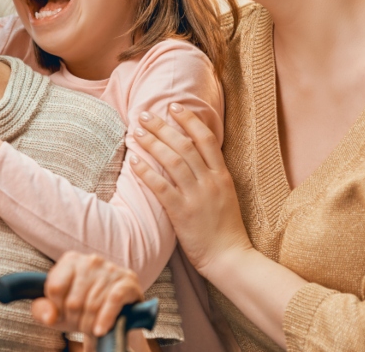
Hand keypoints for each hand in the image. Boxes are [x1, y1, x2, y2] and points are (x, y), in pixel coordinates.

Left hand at [31, 251, 143, 339]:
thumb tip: (49, 316)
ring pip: (92, 305)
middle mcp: (91, 261)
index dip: (57, 308)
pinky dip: (105, 318)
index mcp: (70, 260)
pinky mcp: (128, 281)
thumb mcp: (58, 309)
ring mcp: (111, 269)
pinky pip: (113, 301)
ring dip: (90, 325)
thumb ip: (42, 310)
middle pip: (73, 300)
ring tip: (91, 329)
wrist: (118, 310)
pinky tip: (100, 330)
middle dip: (75, 320)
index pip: (55, 288)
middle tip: (80, 325)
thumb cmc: (83, 307)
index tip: (63, 314)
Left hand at [130, 104, 254, 273]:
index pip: (206, 139)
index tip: (174, 106)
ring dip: (152, 144)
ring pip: (172, 161)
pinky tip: (134, 161)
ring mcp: (197, 197)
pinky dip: (146, 172)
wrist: (230, 258)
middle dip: (163, 127)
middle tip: (145, 114)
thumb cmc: (226, 229)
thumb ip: (211, 175)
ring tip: (136, 132)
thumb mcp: (225, 195)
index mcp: (222, 175)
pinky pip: (161, 187)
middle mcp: (210, 182)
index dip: (189, 120)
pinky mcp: (183, 213)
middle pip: (184, 145)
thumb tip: (193, 155)